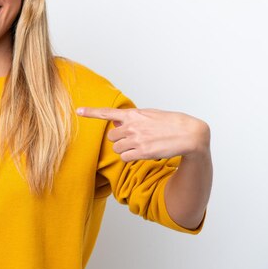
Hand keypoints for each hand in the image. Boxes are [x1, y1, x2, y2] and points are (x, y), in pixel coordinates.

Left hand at [76, 107, 209, 161]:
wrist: (189, 134)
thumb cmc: (171, 123)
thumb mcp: (150, 114)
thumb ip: (132, 117)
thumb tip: (116, 120)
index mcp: (134, 114)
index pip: (107, 112)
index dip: (90, 112)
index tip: (78, 110)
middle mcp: (132, 126)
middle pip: (111, 137)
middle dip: (119, 140)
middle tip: (134, 140)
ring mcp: (136, 139)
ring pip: (117, 149)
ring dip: (125, 150)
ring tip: (140, 147)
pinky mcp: (142, 152)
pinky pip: (125, 158)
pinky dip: (131, 158)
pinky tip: (142, 154)